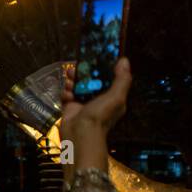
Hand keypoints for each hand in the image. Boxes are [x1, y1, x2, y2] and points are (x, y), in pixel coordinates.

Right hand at [60, 57, 131, 174]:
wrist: (80, 133)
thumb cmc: (100, 116)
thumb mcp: (116, 96)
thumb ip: (122, 79)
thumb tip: (124, 61)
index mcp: (112, 96)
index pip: (108, 77)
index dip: (101, 67)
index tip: (95, 58)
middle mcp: (98, 98)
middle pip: (90, 79)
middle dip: (83, 72)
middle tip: (76, 67)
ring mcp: (83, 102)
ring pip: (77, 84)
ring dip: (73, 80)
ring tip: (70, 79)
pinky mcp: (71, 106)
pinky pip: (67, 94)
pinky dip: (66, 93)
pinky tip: (68, 96)